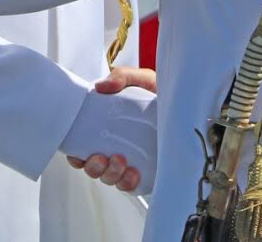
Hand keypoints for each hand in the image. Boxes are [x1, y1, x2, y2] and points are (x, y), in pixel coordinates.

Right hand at [65, 66, 157, 191]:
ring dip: (110, 174)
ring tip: (121, 161)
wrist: (186, 103)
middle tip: (102, 157)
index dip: (76, 155)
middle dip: (94, 167)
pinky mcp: (146, 172)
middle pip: (94, 167)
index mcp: (107, 127)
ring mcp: (131, 161)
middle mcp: (116, 147)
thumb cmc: (158, 92)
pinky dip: (128, 183)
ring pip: (110, 178)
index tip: (77, 154)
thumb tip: (100, 87)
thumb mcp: (140, 79)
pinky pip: (131, 185)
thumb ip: (121, 76)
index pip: (83, 147)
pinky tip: (134, 173)